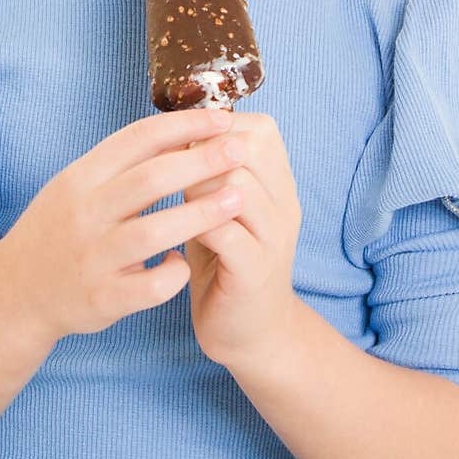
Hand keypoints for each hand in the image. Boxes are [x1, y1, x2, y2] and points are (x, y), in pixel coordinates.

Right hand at [0, 107, 245, 342]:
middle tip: (241, 150)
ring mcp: (92, 257)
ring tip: (237, 199)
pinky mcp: (102, 299)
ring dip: (200, 214)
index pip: (137, 139)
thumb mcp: (78, 186)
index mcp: (80, 178)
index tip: (221, 118)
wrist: (17, 292)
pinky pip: (150, 286)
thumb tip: (181, 130)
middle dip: (201, 161)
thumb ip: (122, 164)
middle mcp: (84, 214)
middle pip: (150, 179)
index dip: (183, 125)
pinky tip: (184, 263)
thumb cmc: (60, 230)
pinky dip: (174, 273)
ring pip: (154, 232)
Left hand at [182, 112, 302, 365]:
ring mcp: (274, 237)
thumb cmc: (224, 260)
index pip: (259, 129)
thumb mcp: (220, 205)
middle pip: (248, 148)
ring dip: (195, 187)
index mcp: (278, 182)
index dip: (216, 128)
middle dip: (202, 153)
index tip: (184, 145)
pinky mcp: (255, 271)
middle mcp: (284, 203)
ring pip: (238, 185)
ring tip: (176, 202)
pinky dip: (196, 225)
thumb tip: (178, 126)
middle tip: (175, 173)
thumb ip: (211, 170)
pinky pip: (226, 232)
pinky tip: (177, 232)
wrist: (250, 332)